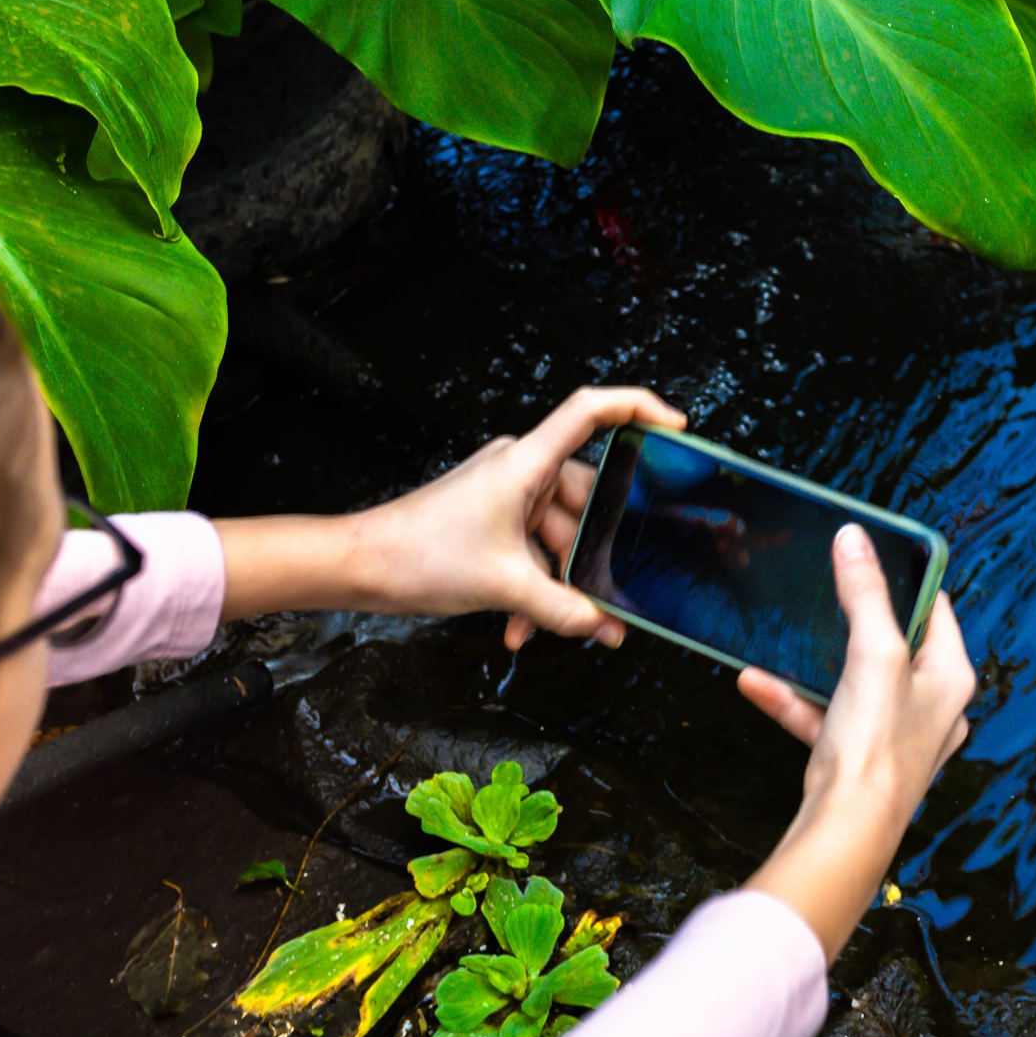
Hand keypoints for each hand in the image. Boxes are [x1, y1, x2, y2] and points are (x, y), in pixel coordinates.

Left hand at [220, 386, 681, 643]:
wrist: (357, 568)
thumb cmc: (419, 555)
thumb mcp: (504, 585)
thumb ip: (562, 608)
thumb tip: (605, 628)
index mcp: (525, 462)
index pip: (591, 410)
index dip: (639, 407)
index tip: (677, 428)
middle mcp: (518, 469)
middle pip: (584, 496)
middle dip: (596, 550)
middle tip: (618, 585)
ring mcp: (503, 495)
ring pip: (556, 533)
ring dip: (558, 580)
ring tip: (557, 625)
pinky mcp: (489, 520)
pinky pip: (530, 548)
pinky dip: (532, 584)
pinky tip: (523, 626)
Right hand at [738, 525, 973, 958]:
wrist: (845, 832)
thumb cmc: (877, 747)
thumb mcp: (874, 653)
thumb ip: (865, 594)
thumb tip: (855, 539)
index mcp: (951, 679)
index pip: (938, 613)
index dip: (910, 582)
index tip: (879, 556)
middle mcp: (932, 709)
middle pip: (896, 648)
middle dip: (856, 623)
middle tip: (831, 592)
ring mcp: (894, 738)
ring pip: (854, 684)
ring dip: (814, 664)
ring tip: (781, 639)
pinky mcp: (858, 761)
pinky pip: (824, 719)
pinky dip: (793, 701)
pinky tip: (755, 684)